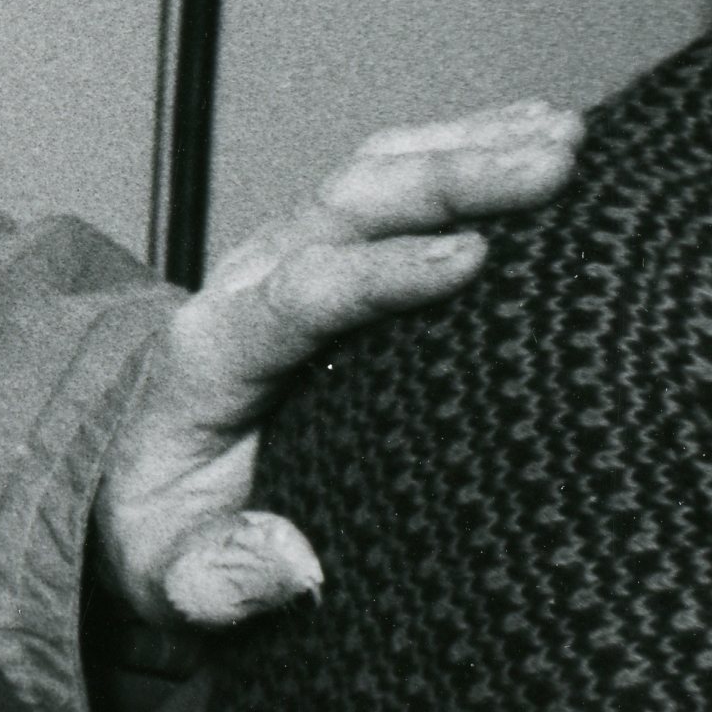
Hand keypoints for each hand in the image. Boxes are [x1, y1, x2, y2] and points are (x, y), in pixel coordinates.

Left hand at [98, 101, 577, 627]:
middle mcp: (249, 284)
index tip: (471, 259)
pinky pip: (393, 180)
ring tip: (568, 136)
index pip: (301, 295)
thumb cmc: (171, 536)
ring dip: (469, 146)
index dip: (385, 272)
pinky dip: (465, 145)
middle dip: (451, 177)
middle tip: (553, 167)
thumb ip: (220, 581)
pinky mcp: (327, 251)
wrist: (142, 486)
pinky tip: (539, 130)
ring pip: (375, 175)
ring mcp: (289, 256)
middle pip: (348, 206)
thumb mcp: (174, 581)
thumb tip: (291, 563)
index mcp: (211, 358)